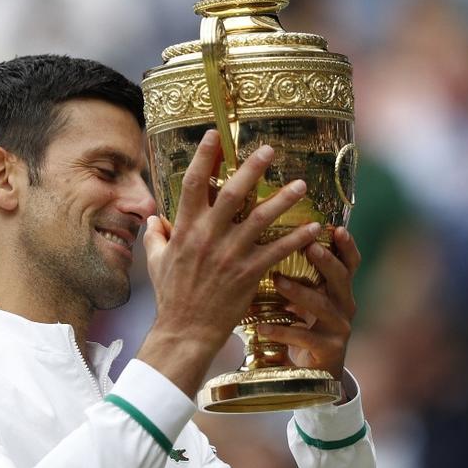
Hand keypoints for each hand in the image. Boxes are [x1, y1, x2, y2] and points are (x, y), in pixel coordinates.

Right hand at [138, 130, 321, 396]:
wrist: (185, 331)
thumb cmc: (172, 296)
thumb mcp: (157, 262)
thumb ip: (155, 236)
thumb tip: (153, 218)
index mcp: (185, 229)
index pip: (192, 184)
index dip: (204, 157)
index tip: (215, 136)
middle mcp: (208, 237)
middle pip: (231, 193)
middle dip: (251, 168)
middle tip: (269, 150)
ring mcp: (230, 255)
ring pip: (260, 219)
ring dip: (282, 199)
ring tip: (301, 184)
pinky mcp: (248, 274)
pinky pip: (277, 251)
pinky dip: (297, 239)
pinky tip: (313, 228)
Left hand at [257, 226, 360, 380]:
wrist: (314, 376)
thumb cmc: (305, 329)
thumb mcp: (305, 301)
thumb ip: (299, 277)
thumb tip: (272, 244)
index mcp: (340, 290)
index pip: (350, 264)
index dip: (347, 246)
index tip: (337, 228)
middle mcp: (345, 306)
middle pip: (341, 279)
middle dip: (326, 261)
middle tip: (310, 246)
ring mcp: (339, 329)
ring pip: (322, 306)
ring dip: (300, 292)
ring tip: (278, 281)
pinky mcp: (329, 351)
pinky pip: (305, 338)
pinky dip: (282, 331)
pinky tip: (262, 327)